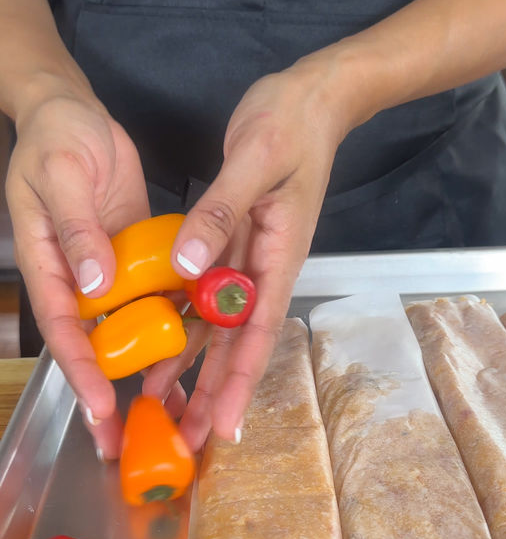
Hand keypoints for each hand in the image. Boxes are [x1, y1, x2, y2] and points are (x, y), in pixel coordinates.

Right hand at [6, 94, 150, 457]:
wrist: (76, 114)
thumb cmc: (57, 138)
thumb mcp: (64, 178)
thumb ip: (77, 232)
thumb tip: (92, 285)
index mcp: (49, 264)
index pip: (63, 326)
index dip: (81, 368)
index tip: (99, 404)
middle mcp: (79, 278)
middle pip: (94, 344)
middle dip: (106, 393)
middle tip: (122, 441)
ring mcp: (110, 271)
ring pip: (127, 330)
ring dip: (146, 369)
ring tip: (170, 414)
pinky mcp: (138, 258)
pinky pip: (154, 297)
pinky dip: (169, 327)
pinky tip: (194, 356)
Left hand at [167, 59, 345, 449]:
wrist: (309, 98)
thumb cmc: (292, 124)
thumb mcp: (255, 159)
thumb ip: (221, 213)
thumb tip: (188, 267)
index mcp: (280, 253)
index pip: (260, 329)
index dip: (242, 380)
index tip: (226, 424)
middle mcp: (264, 267)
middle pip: (239, 343)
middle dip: (217, 392)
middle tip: (192, 439)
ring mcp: (249, 259)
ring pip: (220, 326)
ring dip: (196, 368)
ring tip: (165, 407)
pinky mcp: (233, 245)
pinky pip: (205, 294)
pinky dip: (186, 323)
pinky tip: (162, 348)